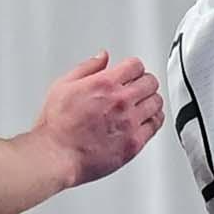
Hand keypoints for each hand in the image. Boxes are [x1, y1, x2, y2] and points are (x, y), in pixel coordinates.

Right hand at [35, 51, 162, 182]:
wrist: (57, 156)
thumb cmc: (57, 126)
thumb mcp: (63, 86)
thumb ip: (86, 68)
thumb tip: (102, 57)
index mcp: (105, 84)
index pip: (135, 66)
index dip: (133, 67)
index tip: (131, 71)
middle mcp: (121, 101)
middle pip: (150, 82)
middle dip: (144, 81)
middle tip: (139, 86)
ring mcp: (130, 122)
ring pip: (156, 103)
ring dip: (151, 99)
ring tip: (144, 102)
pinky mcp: (134, 142)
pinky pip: (155, 125)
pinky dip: (154, 119)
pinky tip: (148, 119)